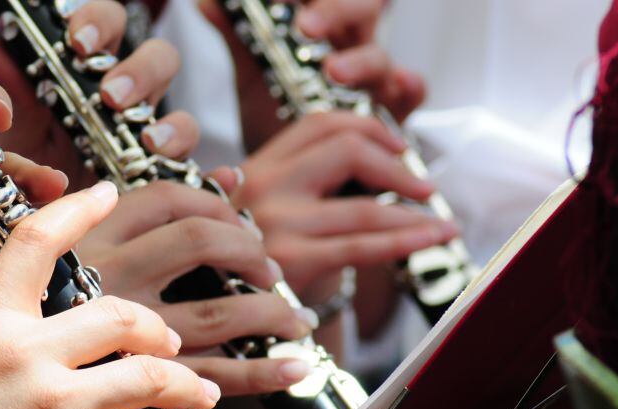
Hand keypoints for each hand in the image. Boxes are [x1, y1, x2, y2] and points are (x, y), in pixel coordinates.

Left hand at [0, 0, 198, 183]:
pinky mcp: (161, 176)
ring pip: (181, 111)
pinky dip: (183, 153)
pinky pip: (186, 158)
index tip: (77, 42)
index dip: (99, 24)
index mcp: (93, 73)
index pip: (109, 26)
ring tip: (143, 138)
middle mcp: (130, 100)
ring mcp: (150, 138)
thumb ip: (10, 93)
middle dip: (140, 70)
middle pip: (160, 58)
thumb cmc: (32, 169)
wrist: (42, 232)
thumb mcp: (18, 130)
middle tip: (110, 96)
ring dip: (169, 128)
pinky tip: (156, 155)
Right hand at [0, 183, 224, 408]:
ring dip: (189, 386)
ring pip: (152, 376)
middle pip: (122, 315)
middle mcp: (24, 355)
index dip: (77, 211)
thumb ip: (7, 322)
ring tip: (201, 392)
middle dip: (159, 331)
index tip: (106, 193)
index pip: (36, 243)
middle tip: (172, 343)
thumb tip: (64, 310)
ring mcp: (52, 406)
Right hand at [77, 181, 315, 395]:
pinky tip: (292, 367)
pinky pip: (211, 378)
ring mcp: (118, 340)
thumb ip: (140, 207)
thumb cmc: (29, 327)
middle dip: (250, 250)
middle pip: (198, 242)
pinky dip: (261, 373)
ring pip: (216, 313)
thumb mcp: (60, 254)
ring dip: (271, 312)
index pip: (163, 197)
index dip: (214, 199)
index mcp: (82, 245)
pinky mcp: (137, 390)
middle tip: (267, 269)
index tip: (236, 219)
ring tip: (295, 319)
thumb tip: (229, 178)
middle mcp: (103, 283)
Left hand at [198, 0, 423, 151]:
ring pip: (379, 54)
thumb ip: (237, 40)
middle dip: (335, 11)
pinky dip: (409, 86)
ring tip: (334, 71)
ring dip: (358, 60)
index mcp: (319, 31)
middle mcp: (350, 49)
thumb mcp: (253, 80)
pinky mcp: (392, 114)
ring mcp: (372, 81)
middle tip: (306, 27)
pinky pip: (412, 93)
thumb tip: (206, 3)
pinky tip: (400, 85)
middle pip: (360, 9)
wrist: (291, 182)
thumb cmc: (277, 121)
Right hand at [210, 112, 456, 300]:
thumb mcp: (269, 213)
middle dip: (396, 165)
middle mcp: (261, 187)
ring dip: (414, 214)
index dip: (368, 127)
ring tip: (443, 225)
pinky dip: (406, 240)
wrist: (229, 320)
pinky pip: (362, 246)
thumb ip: (308, 183)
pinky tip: (432, 237)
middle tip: (425, 187)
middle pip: (345, 148)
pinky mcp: (292, 262)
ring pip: (364, 207)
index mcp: (255, 167)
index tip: (399, 147)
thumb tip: (388, 159)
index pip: (317, 123)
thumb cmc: (261, 267)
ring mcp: (274, 223)